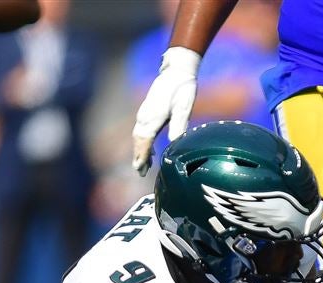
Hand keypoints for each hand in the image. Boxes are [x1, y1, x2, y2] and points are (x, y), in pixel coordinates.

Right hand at [131, 47, 201, 175]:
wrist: (176, 70)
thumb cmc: (182, 89)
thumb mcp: (183, 109)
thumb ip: (178, 127)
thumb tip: (173, 145)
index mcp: (153, 118)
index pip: (144, 142)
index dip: (142, 157)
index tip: (140, 169)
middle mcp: (144, 116)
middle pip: (138, 141)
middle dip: (138, 156)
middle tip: (140, 172)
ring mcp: (144, 112)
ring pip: (138, 135)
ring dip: (140, 149)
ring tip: (144, 163)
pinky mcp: (147, 109)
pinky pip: (141, 129)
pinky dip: (142, 140)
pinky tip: (149, 145)